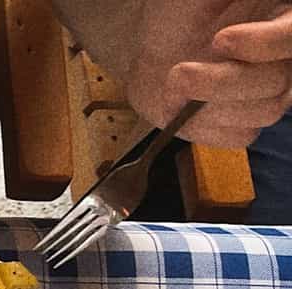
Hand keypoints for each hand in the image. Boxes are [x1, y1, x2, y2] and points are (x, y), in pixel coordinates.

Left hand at [131, 1, 291, 147]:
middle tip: (178, 72)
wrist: (151, 46)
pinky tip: (180, 108)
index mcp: (284, 20)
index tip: (220, 39)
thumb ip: (222, 2)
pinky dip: (204, 127)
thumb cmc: (180, 13)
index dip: (264, 43)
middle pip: (278, 80)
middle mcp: (285, 59)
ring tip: (172, 85)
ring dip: (208, 106)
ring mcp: (270, 94)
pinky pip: (240, 135)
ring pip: (263, 112)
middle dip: (221, 81)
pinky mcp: (245, 124)